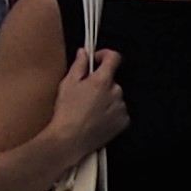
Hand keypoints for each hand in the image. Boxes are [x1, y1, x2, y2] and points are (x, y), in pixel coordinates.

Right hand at [49, 48, 128, 164]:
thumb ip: (79, 64)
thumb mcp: (68, 83)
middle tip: (86, 90)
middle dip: (101, 81)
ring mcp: (121, 109)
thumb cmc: (68, 111)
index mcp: (102, 80)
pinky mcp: (123, 123)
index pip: (114, 58)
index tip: (96, 60)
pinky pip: (119, 110)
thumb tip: (84, 53)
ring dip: (106, 97)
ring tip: (90, 107)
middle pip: (112, 79)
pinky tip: (98, 117)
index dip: (105, 55)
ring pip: (115, 95)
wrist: (72, 138)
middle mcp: (115, 93)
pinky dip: (111, 111)